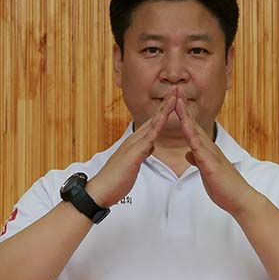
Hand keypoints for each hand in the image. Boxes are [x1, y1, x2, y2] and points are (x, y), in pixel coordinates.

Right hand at [85, 91, 176, 207]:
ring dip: (164, 110)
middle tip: (177, 89)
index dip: (164, 111)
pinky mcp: (132, 155)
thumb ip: (142, 153)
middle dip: (166, 104)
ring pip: (152, 124)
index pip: (153, 123)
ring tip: (174, 97)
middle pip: (154, 118)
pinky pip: (147, 140)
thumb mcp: (134, 163)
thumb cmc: (116, 179)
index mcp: (136, 143)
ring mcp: (132, 146)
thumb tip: (150, 147)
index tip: (175, 100)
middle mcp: (134, 140)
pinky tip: (162, 121)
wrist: (100, 190)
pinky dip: (156, 129)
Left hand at [172, 86, 260, 215]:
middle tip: (175, 89)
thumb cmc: (224, 187)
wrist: (239, 198)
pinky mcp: (211, 164)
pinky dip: (192, 136)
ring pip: (195, 131)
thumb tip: (189, 154)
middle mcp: (209, 148)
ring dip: (186, 115)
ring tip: (178, 100)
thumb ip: (198, 161)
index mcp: (206, 150)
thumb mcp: (206, 171)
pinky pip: (199, 148)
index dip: (183, 114)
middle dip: (183, 107)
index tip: (174, 100)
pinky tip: (186, 127)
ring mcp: (211, 154)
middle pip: (193, 123)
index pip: (192, 128)